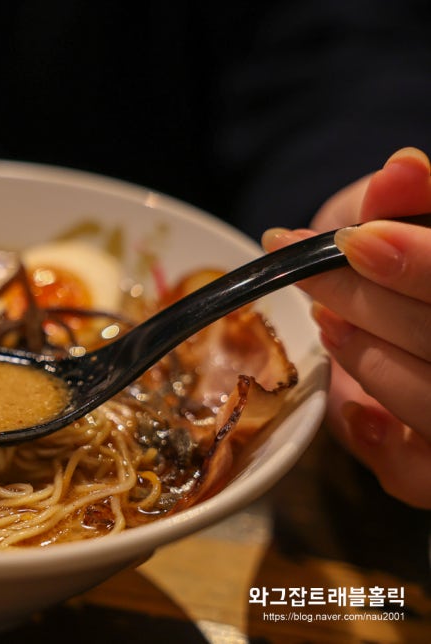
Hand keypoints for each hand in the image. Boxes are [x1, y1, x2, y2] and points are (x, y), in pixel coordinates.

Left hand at [262, 147, 430, 508]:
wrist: (397, 308)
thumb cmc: (414, 262)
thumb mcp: (411, 218)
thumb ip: (414, 198)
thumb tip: (400, 169)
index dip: (425, 264)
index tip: (357, 240)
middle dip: (373, 306)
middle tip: (313, 272)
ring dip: (373, 362)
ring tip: (330, 323)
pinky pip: (425, 476)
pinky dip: (385, 448)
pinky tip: (355, 413)